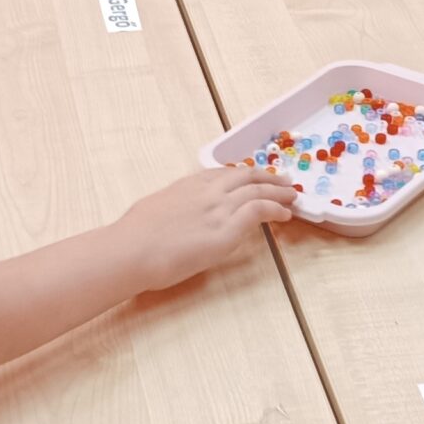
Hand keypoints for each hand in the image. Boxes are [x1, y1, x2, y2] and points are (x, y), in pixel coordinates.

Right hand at [115, 165, 295, 290]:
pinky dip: (275, 209)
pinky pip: (259, 211)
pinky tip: (284, 214)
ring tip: (292, 196)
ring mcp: (218, 208)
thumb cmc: (133, 238)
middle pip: (245, 176)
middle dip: (267, 177)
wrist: (131, 249)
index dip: (241, 175)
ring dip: (278, 191)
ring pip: (257, 190)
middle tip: (283, 181)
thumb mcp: (153, 211)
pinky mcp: (227, 230)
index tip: (251, 177)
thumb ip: (171, 209)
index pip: (221, 174)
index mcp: (186, 186)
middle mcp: (206, 192)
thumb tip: (173, 219)